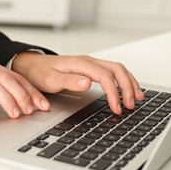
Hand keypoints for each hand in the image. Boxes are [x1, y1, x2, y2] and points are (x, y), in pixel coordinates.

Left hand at [12, 53, 143, 113]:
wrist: (33, 65)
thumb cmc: (41, 72)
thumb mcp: (51, 79)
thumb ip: (69, 81)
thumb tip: (88, 83)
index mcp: (81, 64)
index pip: (105, 76)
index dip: (114, 93)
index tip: (117, 108)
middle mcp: (88, 61)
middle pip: (117, 70)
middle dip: (127, 87)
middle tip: (131, 105)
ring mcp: (90, 64)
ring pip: (117, 69)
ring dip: (129, 82)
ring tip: (137, 97)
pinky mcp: (89, 68)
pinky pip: (111, 71)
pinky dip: (122, 80)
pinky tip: (125, 89)